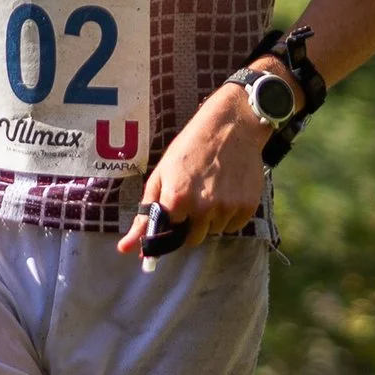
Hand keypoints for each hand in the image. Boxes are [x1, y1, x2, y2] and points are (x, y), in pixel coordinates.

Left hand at [119, 83, 269, 256]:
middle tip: (195, 197)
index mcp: (177, 199)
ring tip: (213, 189)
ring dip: (212, 219)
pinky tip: (227, 192)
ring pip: (215, 231)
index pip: (169, 236)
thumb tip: (126, 249)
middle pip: (193, 238)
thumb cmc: (190, 147)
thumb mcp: (161, 175)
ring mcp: (227, 207)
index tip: (174, 216)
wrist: (230, 126)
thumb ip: (145, 215)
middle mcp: (203, 207)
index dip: (170, 225)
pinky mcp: (247, 206)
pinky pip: (234, 226)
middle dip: (191, 224)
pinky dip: (229, 215)